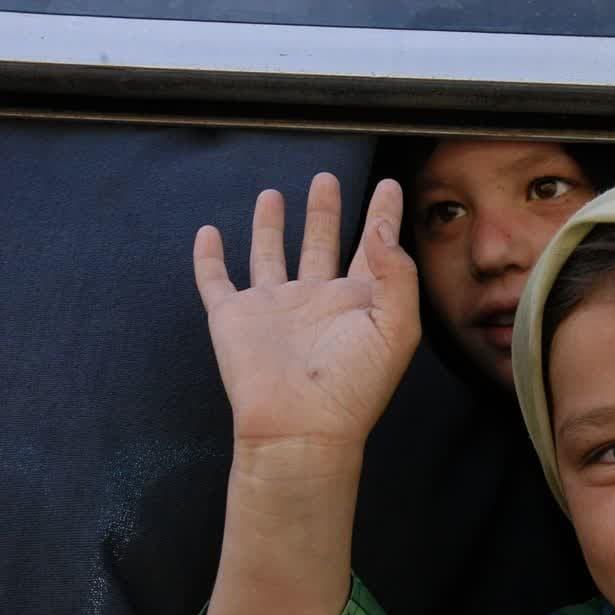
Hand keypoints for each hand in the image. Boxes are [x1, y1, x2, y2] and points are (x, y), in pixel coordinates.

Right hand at [194, 174, 419, 448]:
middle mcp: (316, 300)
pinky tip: (208, 233)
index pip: (373, 248)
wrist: (301, 426)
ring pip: (271, 254)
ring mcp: (273, 307)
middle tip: (328, 179)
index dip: (381, 215)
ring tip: (275, 193)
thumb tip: (381, 229)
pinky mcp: (234, 317)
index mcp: (357, 302)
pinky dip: (208, 257)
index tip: (389, 186)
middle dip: (326, 211)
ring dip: (272, 224)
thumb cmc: (355, 383)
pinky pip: (216, 280)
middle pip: (321, 242)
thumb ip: (396, 274)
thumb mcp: (396, 327)